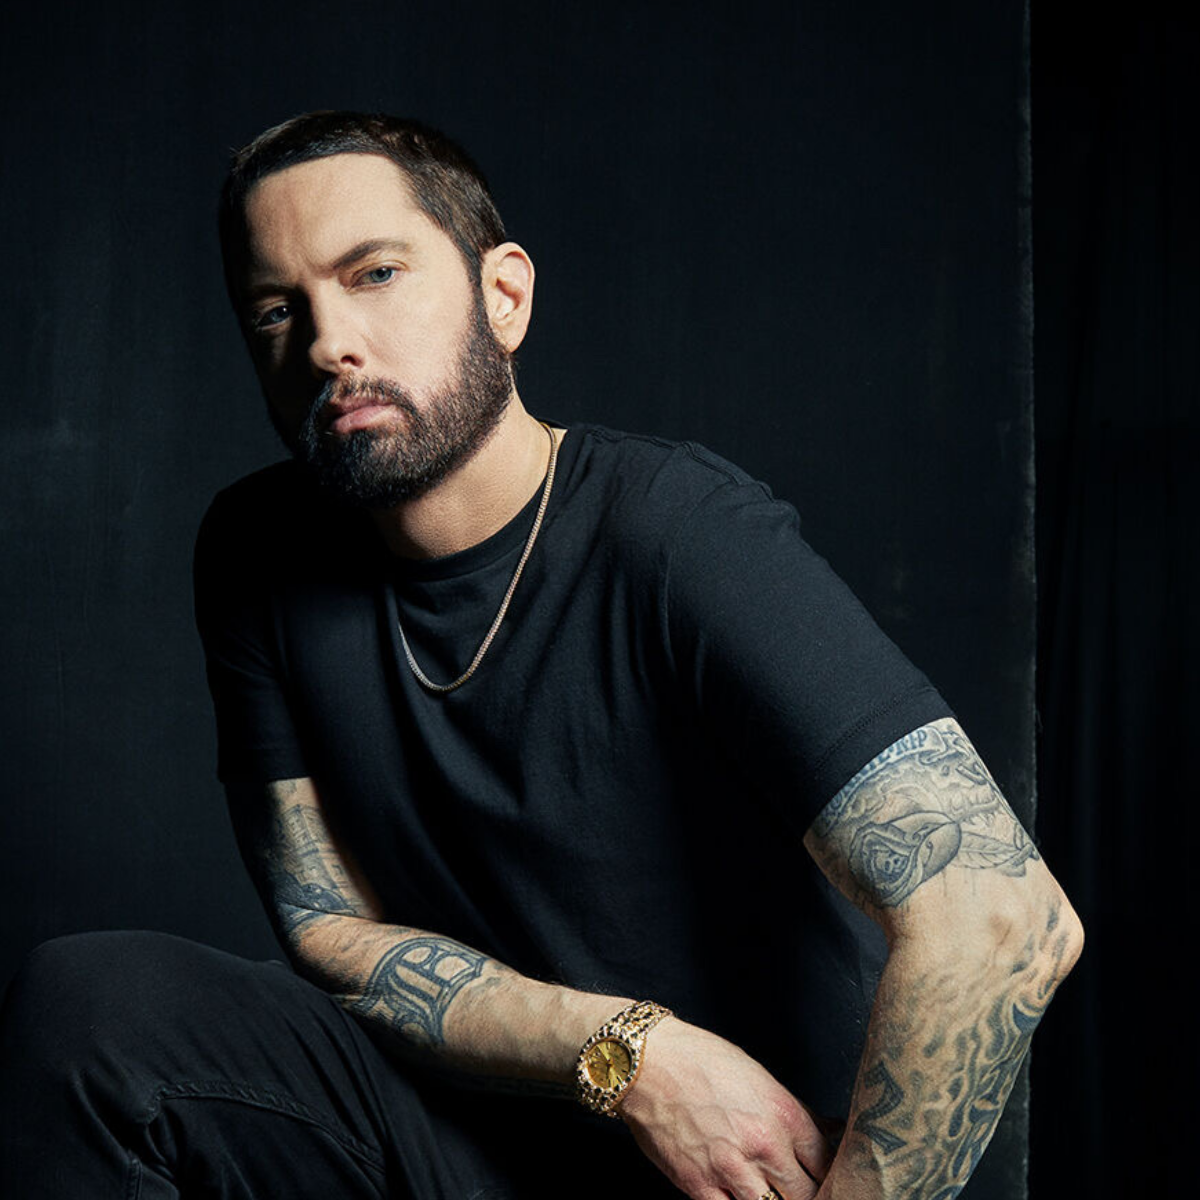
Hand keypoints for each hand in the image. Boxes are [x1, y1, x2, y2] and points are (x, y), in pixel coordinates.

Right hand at [617, 1018, 833, 1199]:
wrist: (648, 1062)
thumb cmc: (700, 1060)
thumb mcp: (757, 1075)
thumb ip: (794, 1111)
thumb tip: (830, 1130)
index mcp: (783, 1112)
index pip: (825, 1161)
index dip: (828, 1173)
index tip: (821, 1176)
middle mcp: (763, 1144)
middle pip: (807, 1194)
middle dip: (805, 1195)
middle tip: (797, 1190)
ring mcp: (732, 1169)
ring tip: (770, 1194)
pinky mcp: (700, 1187)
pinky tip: (738, 1197)